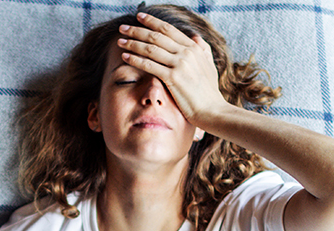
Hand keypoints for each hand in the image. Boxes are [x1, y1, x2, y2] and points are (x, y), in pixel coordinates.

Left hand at [117, 13, 231, 125]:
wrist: (213, 111)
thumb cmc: (209, 93)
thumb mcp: (209, 66)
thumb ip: (203, 50)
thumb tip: (196, 37)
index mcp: (194, 48)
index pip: (169, 29)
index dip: (152, 21)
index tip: (139, 17)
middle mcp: (186, 53)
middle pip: (156, 36)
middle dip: (137, 30)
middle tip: (123, 27)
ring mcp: (180, 64)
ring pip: (151, 49)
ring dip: (133, 43)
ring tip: (120, 41)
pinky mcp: (173, 78)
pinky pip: (150, 65)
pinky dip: (136, 59)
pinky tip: (125, 57)